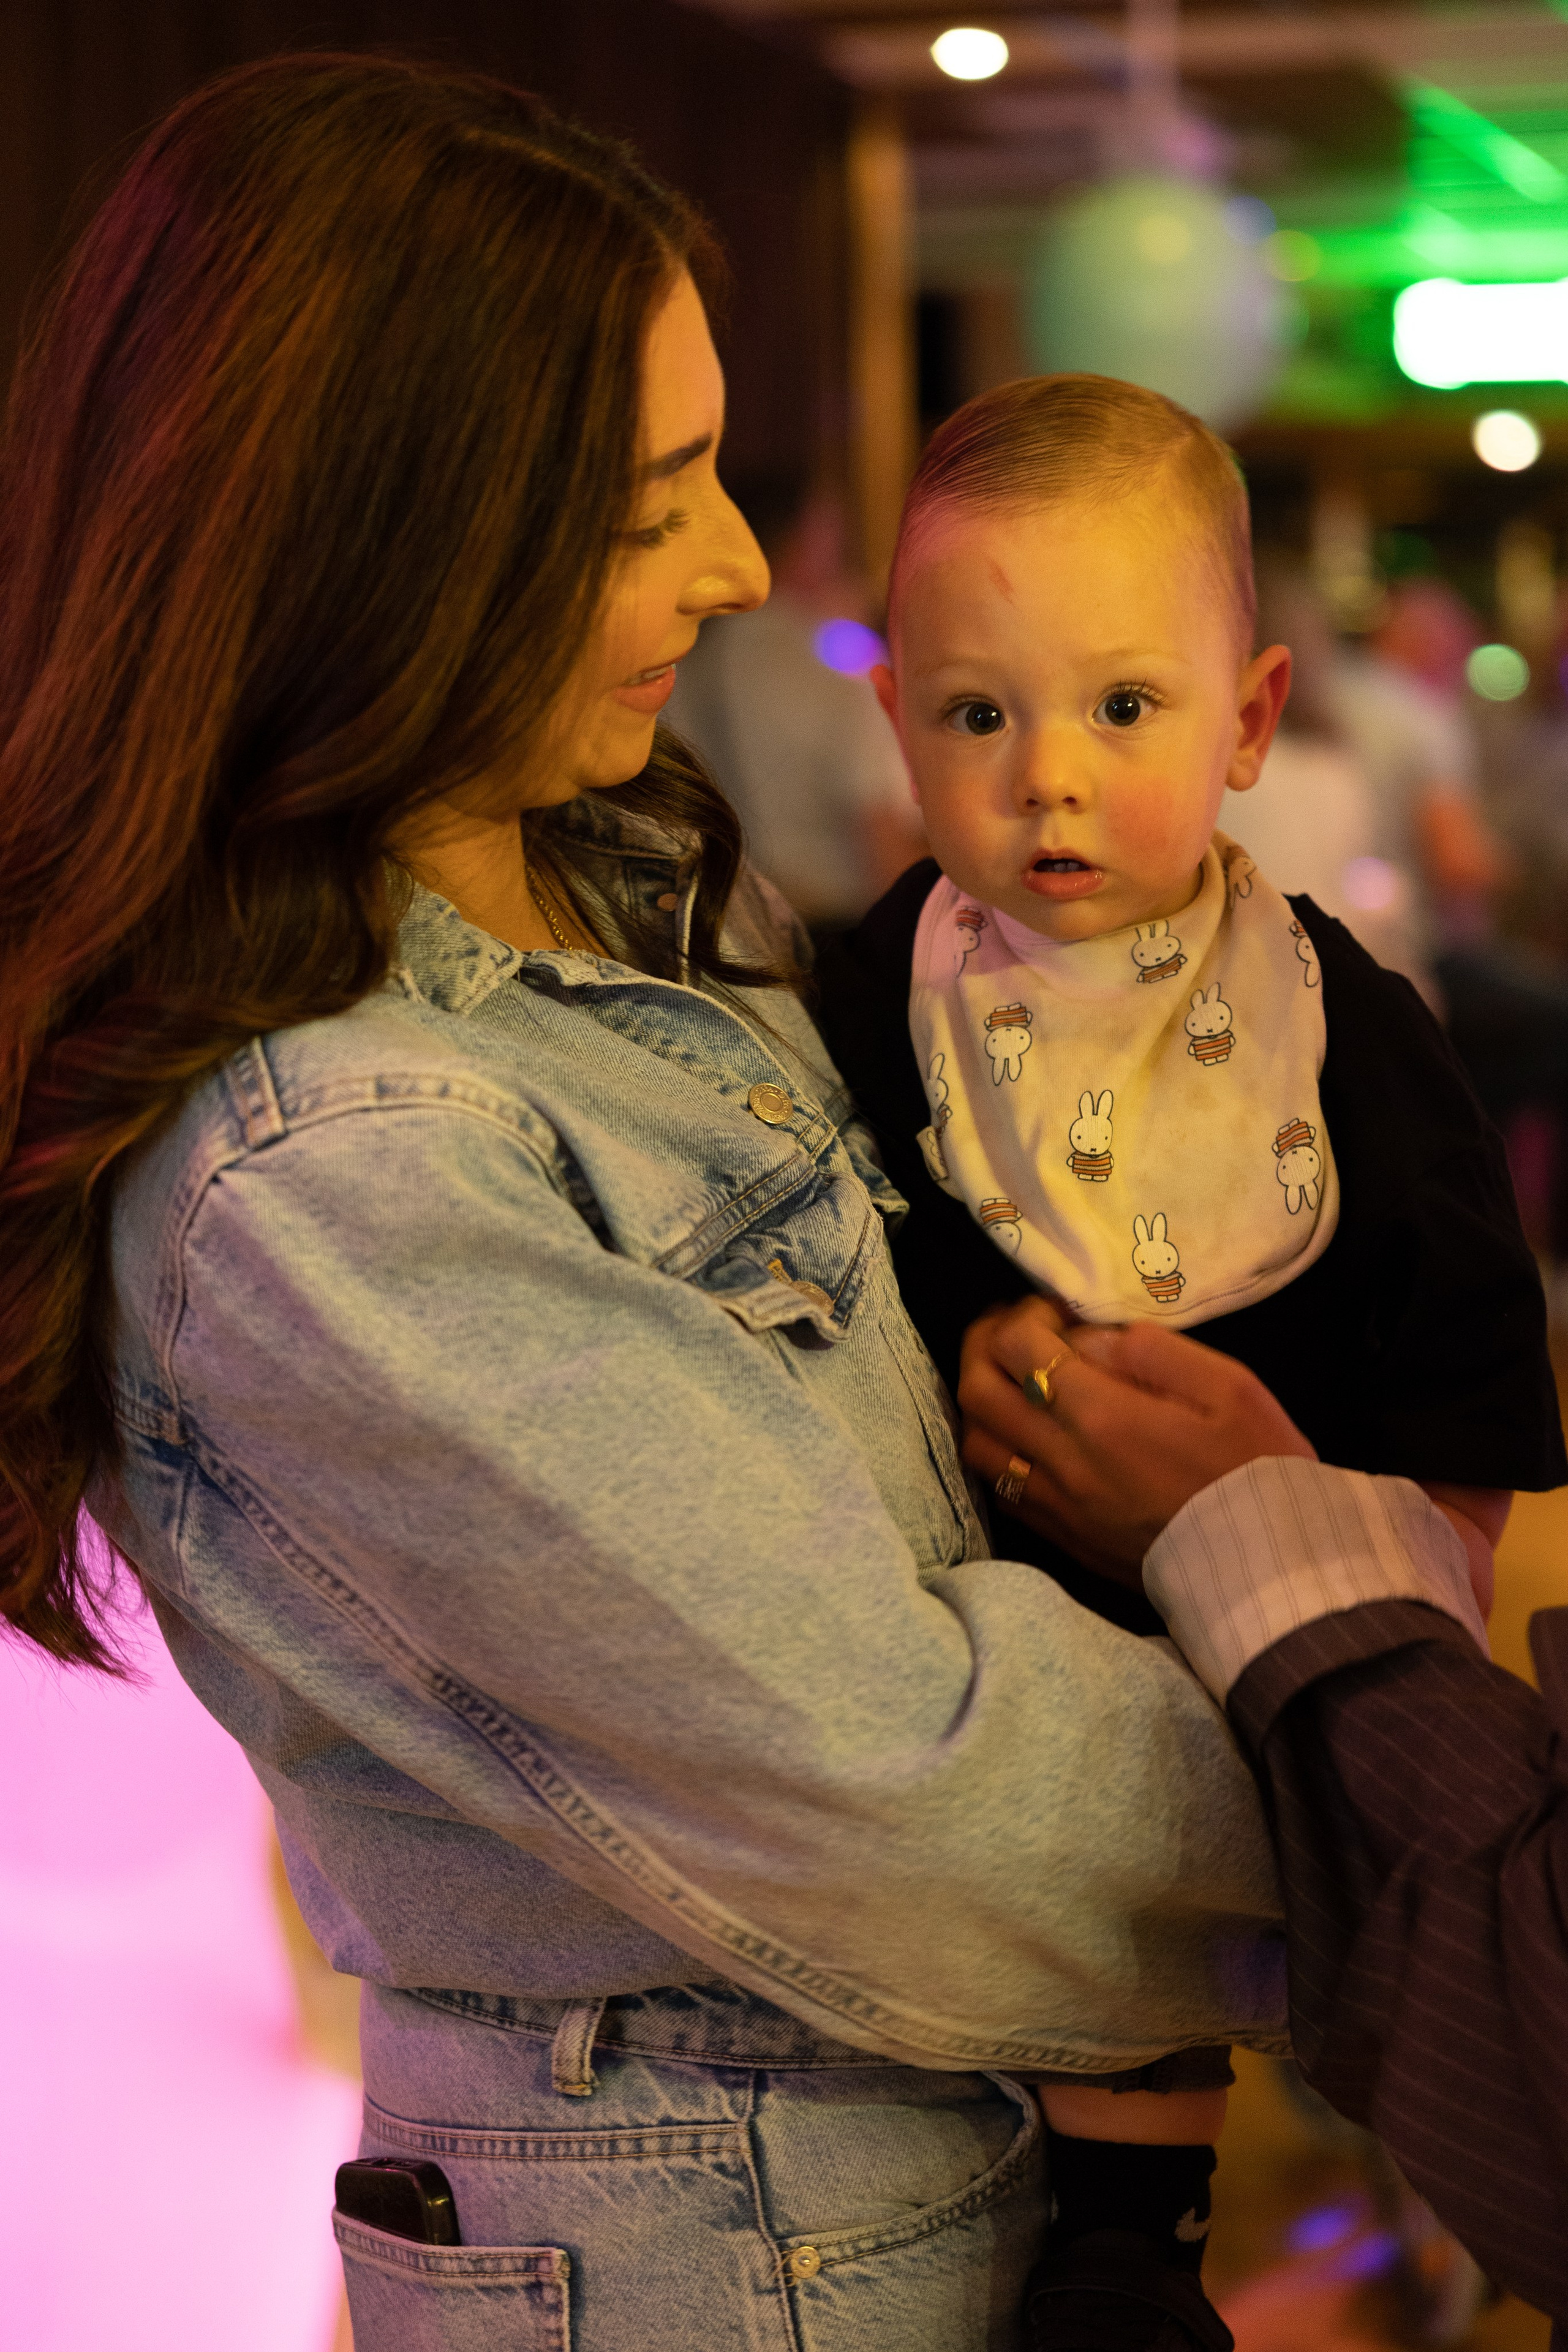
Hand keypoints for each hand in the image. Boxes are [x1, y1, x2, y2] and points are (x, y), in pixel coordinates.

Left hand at [957, 1297, 1317, 1581]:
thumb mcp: (1227, 1387)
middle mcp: (1065, 1462)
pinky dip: (997, 1450)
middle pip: (977, 1393)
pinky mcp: (1063, 1538)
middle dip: (983, 1346)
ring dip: (980, 1401)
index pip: (1018, 1349)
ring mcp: (1058, 1506)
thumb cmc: (1256, 1467)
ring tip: (1012, 1380)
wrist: (1270, 1568)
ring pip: (977, 1445)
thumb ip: (1151, 1350)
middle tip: (1014, 1331)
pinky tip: (1025, 1434)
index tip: (1052, 1310)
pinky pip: (1000, 1489)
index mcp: (1104, 1417)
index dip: (1022, 1316)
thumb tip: (1089, 1337)